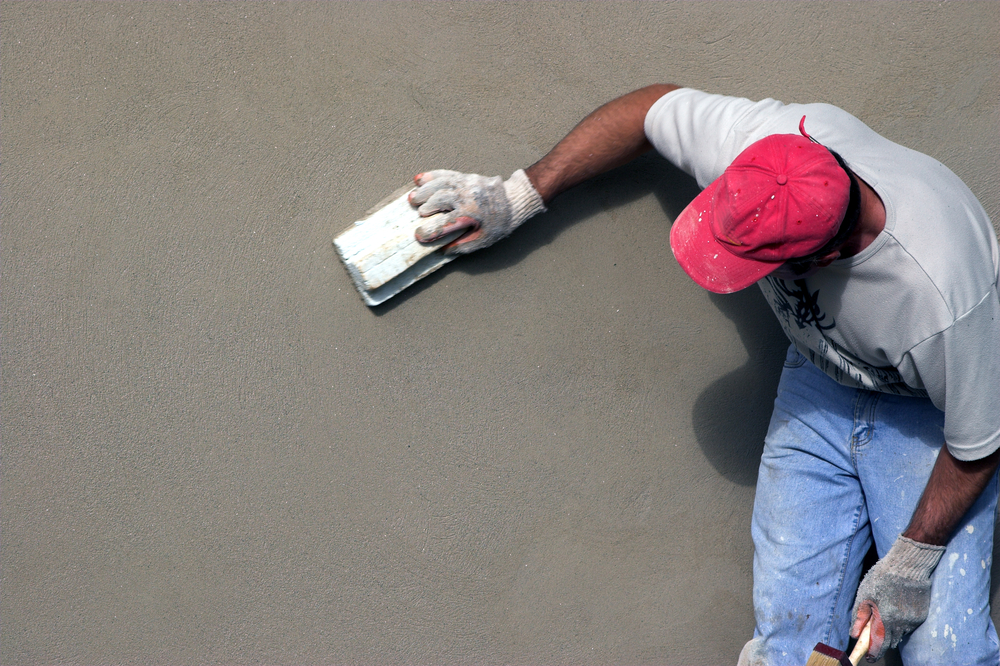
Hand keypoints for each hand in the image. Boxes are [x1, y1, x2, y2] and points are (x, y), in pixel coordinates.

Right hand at [409, 169, 544, 253]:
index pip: (446, 224)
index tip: (419, 235)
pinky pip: (446, 174)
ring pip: (440, 184)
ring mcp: (467, 184)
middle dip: (426, 206)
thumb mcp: (485, 240)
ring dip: (424, 190)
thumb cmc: (499, 223)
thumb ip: (464, 246)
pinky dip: (431, 176)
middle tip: (418, 213)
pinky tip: (419, 178)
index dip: (431, 231)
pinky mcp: (466, 177)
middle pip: (440, 199)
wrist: (514, 201)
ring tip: (413, 197)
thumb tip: (444, 251)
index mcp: (471, 214)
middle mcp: (468, 197)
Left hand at [851, 536, 944, 660]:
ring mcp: (913, 620)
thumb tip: (854, 634)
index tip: (868, 658)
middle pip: (891, 641)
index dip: (873, 653)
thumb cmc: (882, 577)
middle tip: (873, 633)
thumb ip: (859, 616)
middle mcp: (902, 623)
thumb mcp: (865, 594)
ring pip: (900, 633)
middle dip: (881, 641)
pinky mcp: (921, 615)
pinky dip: (901, 622)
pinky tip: (897, 607)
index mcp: (886, 618)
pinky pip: (909, 625)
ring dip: (891, 630)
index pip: (880, 645)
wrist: (909, 564)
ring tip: (885, 612)